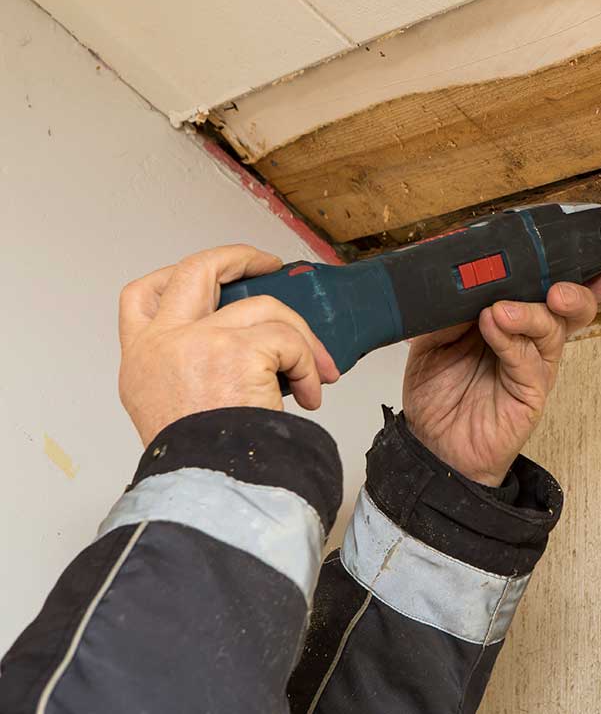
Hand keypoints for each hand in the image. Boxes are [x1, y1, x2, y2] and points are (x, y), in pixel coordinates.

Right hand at [118, 244, 339, 445]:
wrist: (210, 488)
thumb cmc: (202, 460)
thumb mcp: (165, 409)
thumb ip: (185, 369)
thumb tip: (238, 348)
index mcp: (142, 358)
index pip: (142, 295)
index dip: (178, 274)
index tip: (215, 274)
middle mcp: (163, 343)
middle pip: (196, 269)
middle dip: (238, 257)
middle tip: (268, 264)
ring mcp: (199, 341)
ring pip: (264, 307)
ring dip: (300, 336)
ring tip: (314, 372)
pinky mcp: (237, 351)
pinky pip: (290, 341)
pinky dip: (310, 364)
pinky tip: (310, 393)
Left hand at [403, 270, 600, 485]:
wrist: (431, 445)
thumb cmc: (439, 391)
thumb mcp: (432, 338)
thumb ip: (447, 309)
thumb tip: (457, 280)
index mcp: (512, 316)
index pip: (544, 284)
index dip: (569, 265)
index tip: (580, 244)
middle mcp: (529, 337)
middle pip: (570, 304)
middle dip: (577, 287)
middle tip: (556, 284)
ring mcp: (533, 364)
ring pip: (553, 327)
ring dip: (531, 311)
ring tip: (500, 310)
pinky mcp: (531, 393)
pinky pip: (529, 361)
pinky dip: (512, 340)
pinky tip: (494, 327)